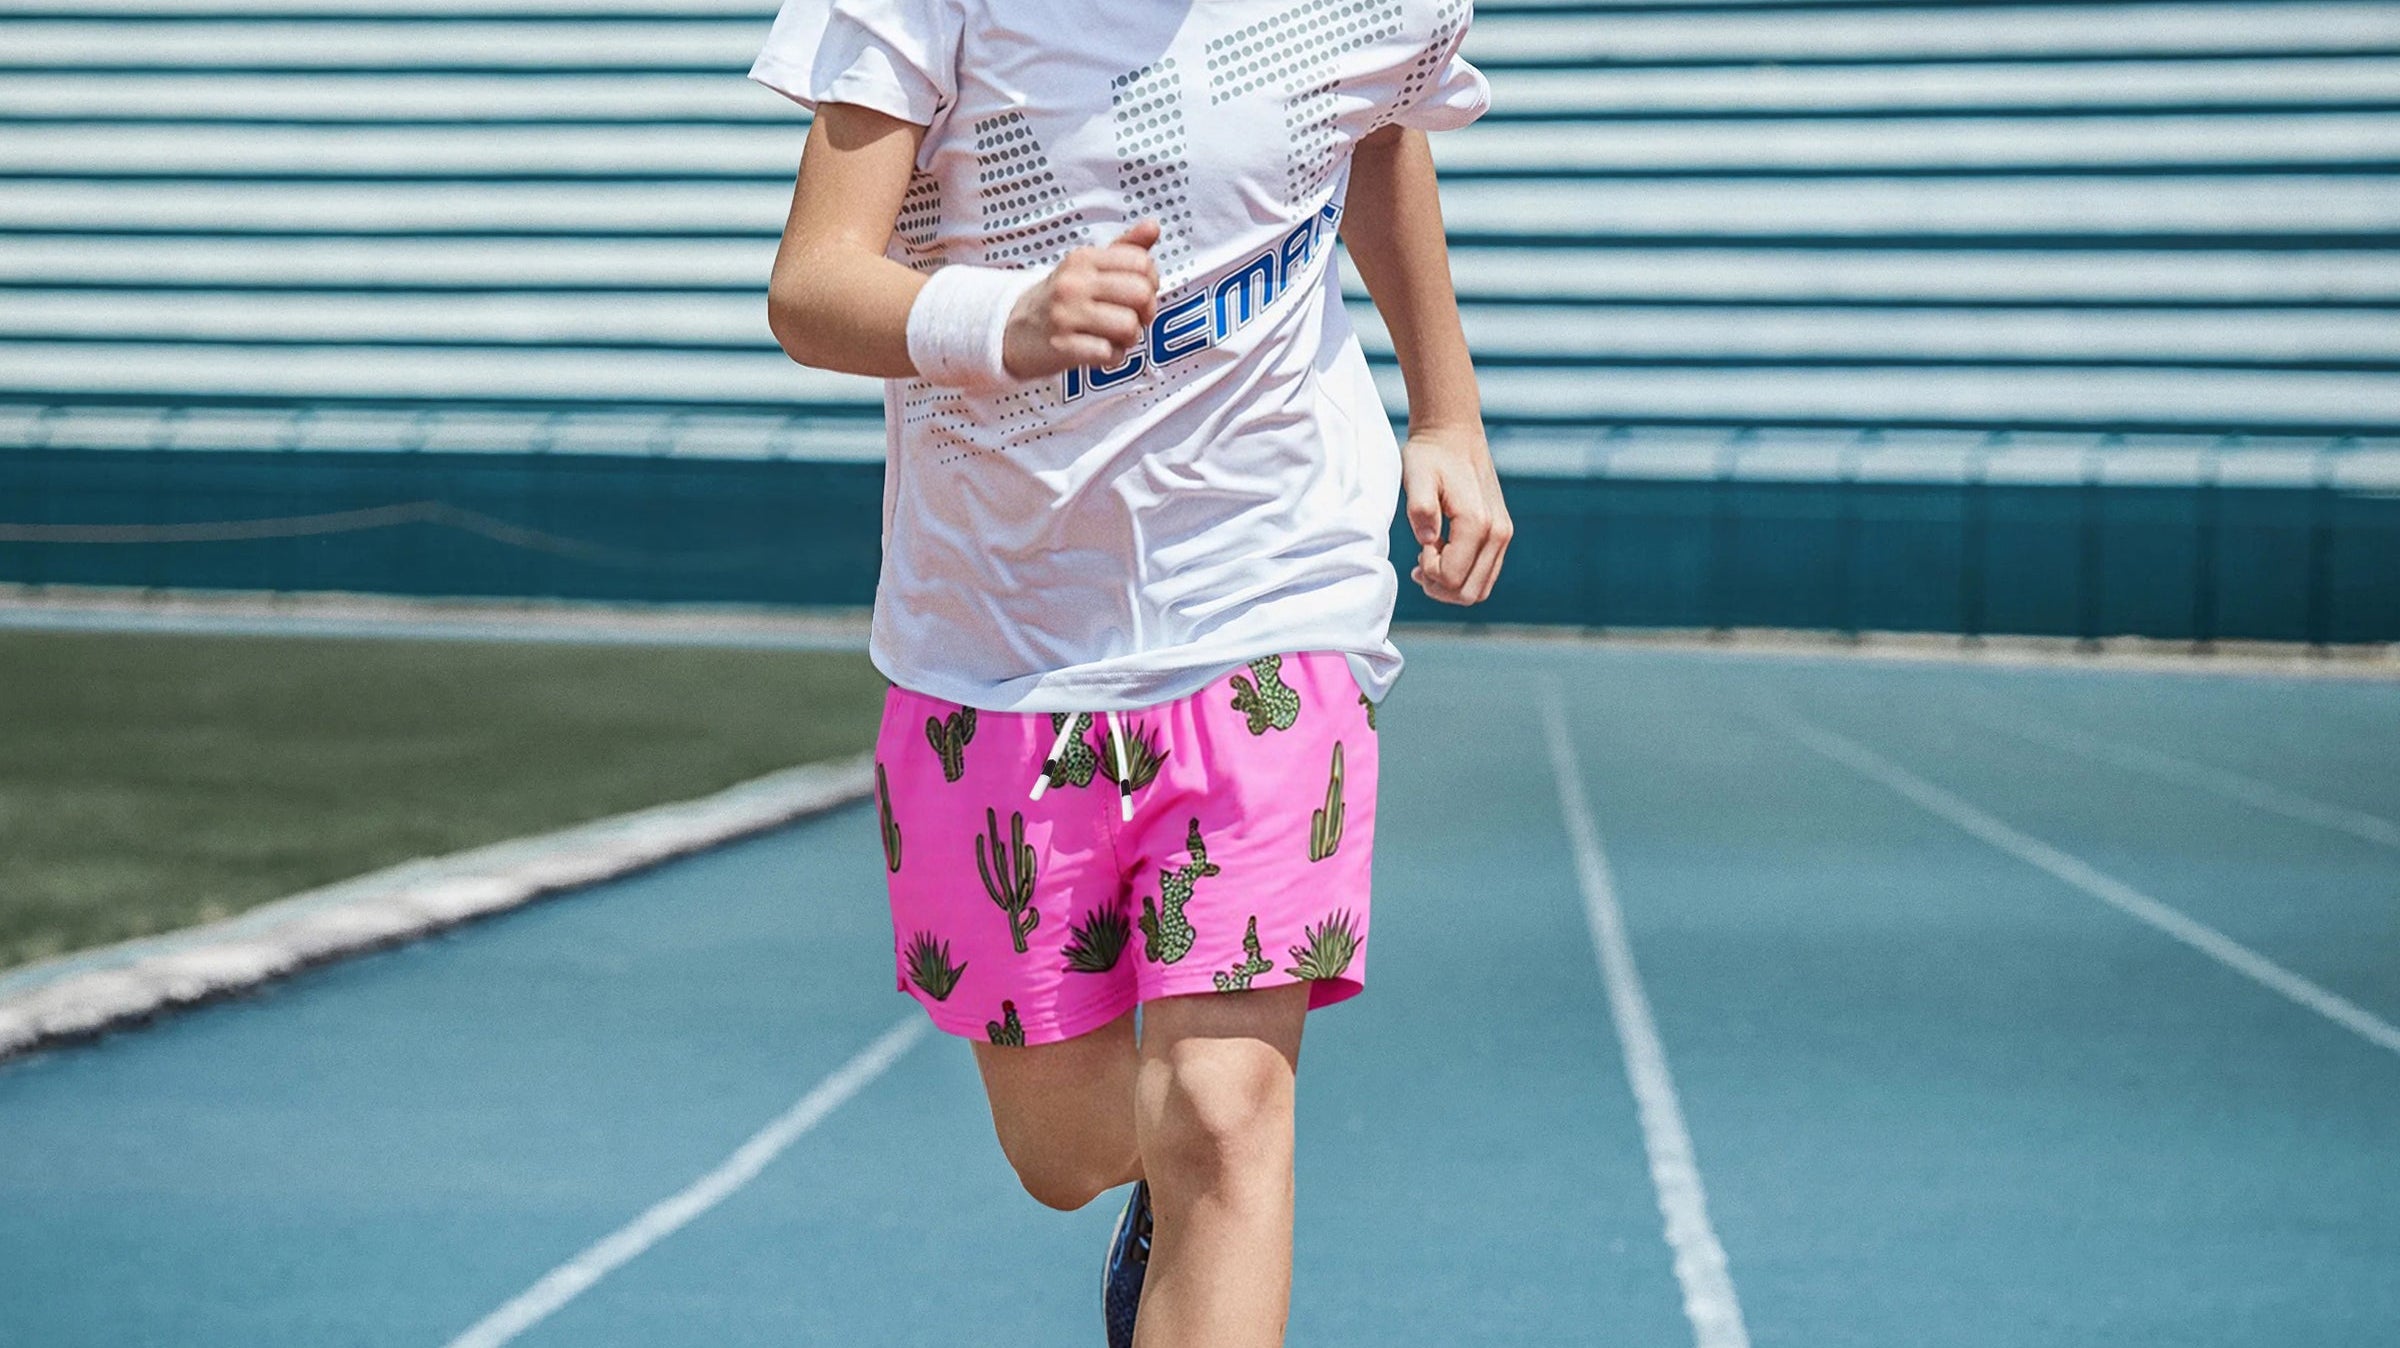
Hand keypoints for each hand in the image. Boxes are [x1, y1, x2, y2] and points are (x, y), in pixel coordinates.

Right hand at [1002, 219, 1161, 377]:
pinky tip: (1100, 350)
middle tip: (1132, 317)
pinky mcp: (1063, 346)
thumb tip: (1153, 226)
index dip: (1151, 281)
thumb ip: (1125, 248)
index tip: (1138, 293)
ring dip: (1129, 338)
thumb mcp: (1088, 267)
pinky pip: (1110, 354)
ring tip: (1113, 336)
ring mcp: (1066, 315)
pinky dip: (1112, 357)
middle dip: (1146, 311)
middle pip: (1141, 293)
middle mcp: (1073, 283)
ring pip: (1129, 326)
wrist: (1015, 331)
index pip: (1141, 263)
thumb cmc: (1061, 299)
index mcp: (1083, 259)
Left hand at [1402, 423, 1511, 604]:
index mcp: (1477, 522)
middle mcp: (1498, 532)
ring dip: (1451, 584)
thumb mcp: (1416, 476)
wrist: (1454, 435)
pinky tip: (1442, 555)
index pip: (1451, 578)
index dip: (1428, 574)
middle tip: (1419, 566)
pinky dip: (1463, 575)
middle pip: (1469, 592)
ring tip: (1429, 560)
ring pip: (1480, 589)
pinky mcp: (1502, 533)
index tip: (1417, 552)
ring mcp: (1503, 534)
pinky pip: (1485, 573)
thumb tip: (1427, 542)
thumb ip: (1420, 509)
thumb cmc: (1430, 456)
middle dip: (1439, 588)